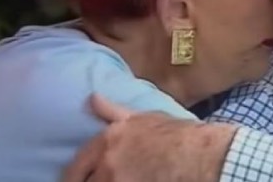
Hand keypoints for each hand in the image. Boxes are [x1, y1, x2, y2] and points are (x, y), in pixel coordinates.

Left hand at [63, 94, 236, 181]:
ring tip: (118, 180)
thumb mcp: (142, 118)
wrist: (198, 155)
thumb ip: (112, 112)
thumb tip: (92, 98)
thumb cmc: (175, 134)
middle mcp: (106, 164)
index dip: (73, 177)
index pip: (76, 167)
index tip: (75, 180)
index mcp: (106, 141)